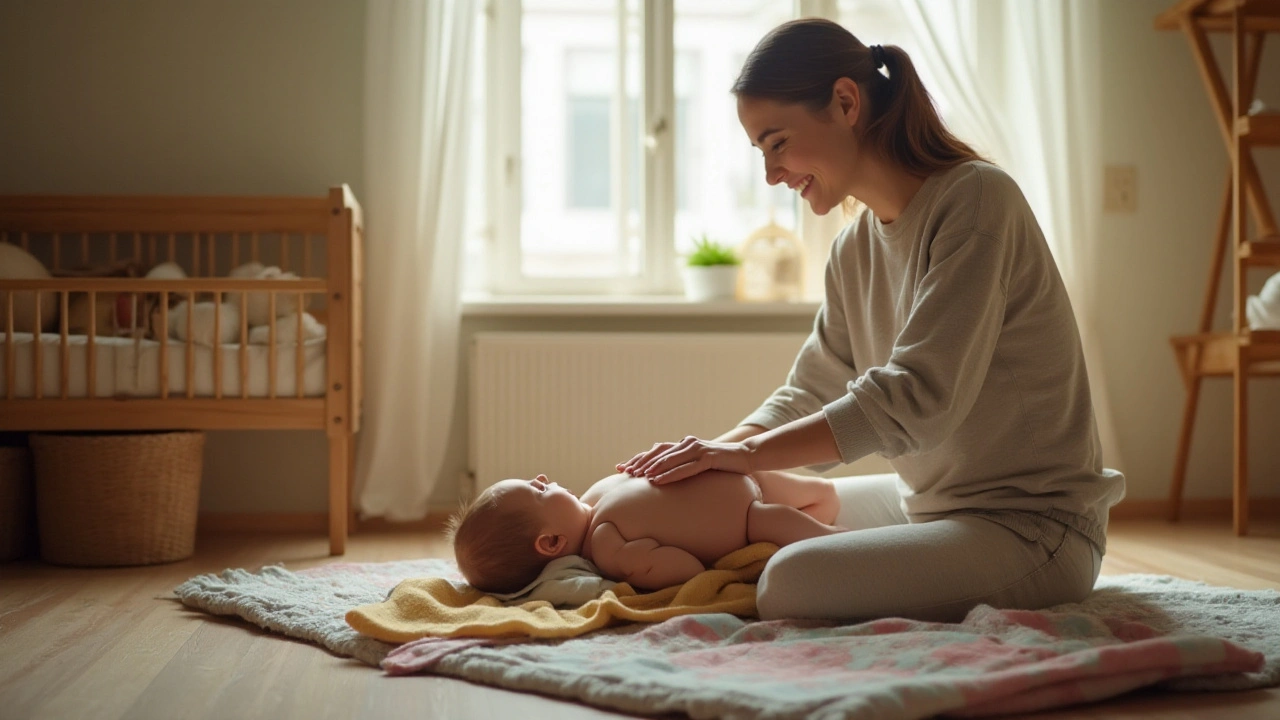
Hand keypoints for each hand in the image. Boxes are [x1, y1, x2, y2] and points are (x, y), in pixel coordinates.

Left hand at [616, 436, 752, 484]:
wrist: (746, 456)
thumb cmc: (721, 463)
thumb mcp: (698, 463)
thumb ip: (683, 464)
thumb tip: (663, 475)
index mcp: (683, 444)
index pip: (656, 450)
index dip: (638, 458)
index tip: (621, 467)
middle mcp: (688, 444)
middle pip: (659, 452)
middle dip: (640, 462)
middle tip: (626, 472)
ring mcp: (699, 449)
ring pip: (671, 459)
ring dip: (653, 468)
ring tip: (640, 477)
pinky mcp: (709, 458)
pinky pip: (687, 467)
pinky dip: (671, 474)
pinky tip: (660, 481)